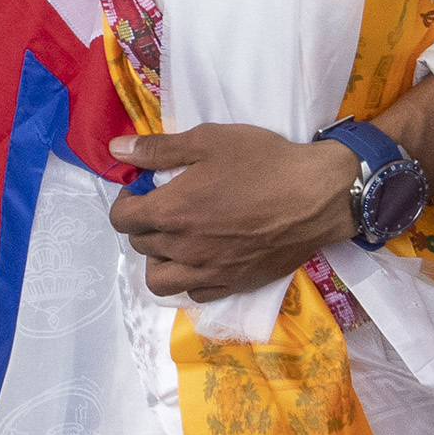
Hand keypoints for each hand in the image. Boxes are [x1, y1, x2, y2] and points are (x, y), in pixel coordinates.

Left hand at [109, 121, 354, 304]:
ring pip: (160, 281)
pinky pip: (195, 293)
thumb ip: (157, 149)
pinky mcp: (234, 284)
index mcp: (171, 212)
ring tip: (176, 240)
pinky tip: (202, 258)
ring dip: (159, 260)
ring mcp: (209, 272)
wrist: (317, 195)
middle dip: (144, 224)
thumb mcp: (208, 141)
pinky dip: (189, 278)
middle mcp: (184, 249)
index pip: (123, 219)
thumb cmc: (263, 162)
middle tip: (165, 206)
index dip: (126, 201)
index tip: (143, 188)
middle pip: (140, 246)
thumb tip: (116, 150)